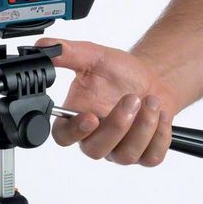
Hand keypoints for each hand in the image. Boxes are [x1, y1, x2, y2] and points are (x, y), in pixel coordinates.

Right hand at [36, 38, 178, 165]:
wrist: (151, 80)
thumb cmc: (119, 73)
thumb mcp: (93, 57)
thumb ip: (66, 52)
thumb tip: (43, 46)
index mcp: (77, 118)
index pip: (63, 136)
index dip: (74, 131)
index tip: (90, 117)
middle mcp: (95, 138)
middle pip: (95, 149)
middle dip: (116, 125)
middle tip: (131, 99)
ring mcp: (119, 150)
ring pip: (125, 155)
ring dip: (142, 127)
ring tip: (150, 100)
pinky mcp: (144, 155)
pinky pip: (151, 157)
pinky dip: (159, 135)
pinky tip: (160, 114)